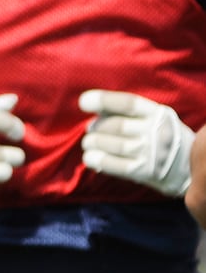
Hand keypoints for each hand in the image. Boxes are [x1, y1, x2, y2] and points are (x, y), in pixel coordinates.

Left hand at [79, 89, 193, 196]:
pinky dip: (97, 160)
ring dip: (93, 143)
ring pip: (113, 145)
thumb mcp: (154, 118)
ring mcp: (153, 153)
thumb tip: (93, 107)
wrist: (188, 169)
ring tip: (89, 143)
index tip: (83, 102)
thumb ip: (128, 112)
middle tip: (90, 129)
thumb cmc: (162, 137)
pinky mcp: (146, 172)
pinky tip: (90, 157)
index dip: (103, 100)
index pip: (128, 103)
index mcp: (158, 114)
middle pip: (116, 125)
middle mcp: (157, 132)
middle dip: (96, 127)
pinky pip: (115, 165)